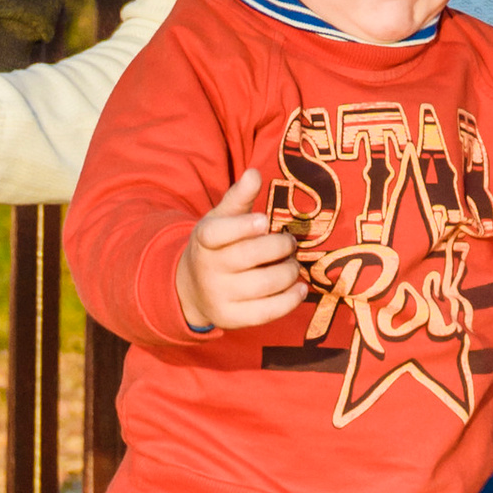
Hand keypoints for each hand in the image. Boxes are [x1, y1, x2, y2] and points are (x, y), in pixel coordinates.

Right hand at [177, 167, 308, 333]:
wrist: (193, 288)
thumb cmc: (217, 246)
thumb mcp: (221, 219)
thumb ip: (239, 197)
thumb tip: (254, 173)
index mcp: (204, 239)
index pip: (217, 233)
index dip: (241, 227)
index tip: (264, 221)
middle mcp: (208, 269)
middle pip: (247, 257)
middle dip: (278, 248)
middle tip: (290, 243)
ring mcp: (218, 296)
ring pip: (262, 284)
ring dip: (288, 272)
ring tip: (293, 265)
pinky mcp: (231, 319)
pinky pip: (265, 313)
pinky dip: (289, 300)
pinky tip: (299, 288)